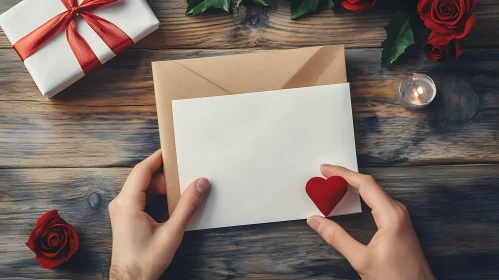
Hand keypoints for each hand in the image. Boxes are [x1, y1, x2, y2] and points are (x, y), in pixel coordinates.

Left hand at [108, 150, 210, 279]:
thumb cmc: (145, 260)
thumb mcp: (172, 232)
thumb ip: (187, 206)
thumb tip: (200, 184)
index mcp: (127, 203)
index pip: (142, 170)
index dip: (158, 158)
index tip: (173, 150)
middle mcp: (120, 203)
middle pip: (144, 178)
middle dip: (165, 175)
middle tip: (185, 173)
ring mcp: (121, 209)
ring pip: (143, 187)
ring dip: (162, 186)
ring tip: (182, 188)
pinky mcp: (126, 216)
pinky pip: (141, 197)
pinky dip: (156, 195)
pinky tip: (171, 201)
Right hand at [307, 164, 433, 279]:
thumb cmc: (397, 278)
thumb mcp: (361, 259)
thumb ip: (336, 238)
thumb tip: (316, 221)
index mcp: (391, 216)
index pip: (365, 184)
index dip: (343, 173)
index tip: (326, 169)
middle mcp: (398, 212)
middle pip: (369, 185)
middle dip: (346, 177)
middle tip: (325, 175)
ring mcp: (400, 218)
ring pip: (374, 193)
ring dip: (353, 186)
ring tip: (334, 185)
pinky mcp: (399, 225)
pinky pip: (378, 202)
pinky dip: (361, 197)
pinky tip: (352, 200)